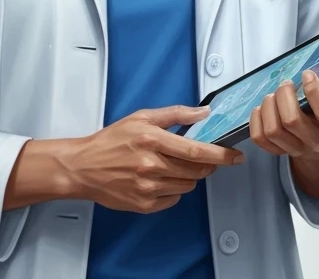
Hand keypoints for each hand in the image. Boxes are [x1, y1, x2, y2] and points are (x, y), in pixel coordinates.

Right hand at [67, 105, 244, 213]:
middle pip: (196, 170)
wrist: (83, 167)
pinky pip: (174, 199)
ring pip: (187, 185)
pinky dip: (174, 189)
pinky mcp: (144, 205)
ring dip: (188, 176)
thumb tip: (202, 113)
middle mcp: (151, 165)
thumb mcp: (141, 118)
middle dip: (206, 164)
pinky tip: (160, 179)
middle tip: (201, 157)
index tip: (235, 156)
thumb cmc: (110, 141)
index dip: (221, 155)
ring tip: (171, 165)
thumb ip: (175, 114)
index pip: (196, 150)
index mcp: (152, 140)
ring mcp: (148, 188)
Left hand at [249, 55, 318, 158]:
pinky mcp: (278, 150)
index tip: (308, 74)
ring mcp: (294, 147)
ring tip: (274, 93)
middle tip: (287, 83)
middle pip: (292, 122)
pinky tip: (263, 106)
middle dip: (284, 97)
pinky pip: (260, 139)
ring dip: (268, 106)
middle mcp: (314, 139)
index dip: (314, 93)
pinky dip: (256, 120)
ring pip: (273, 130)